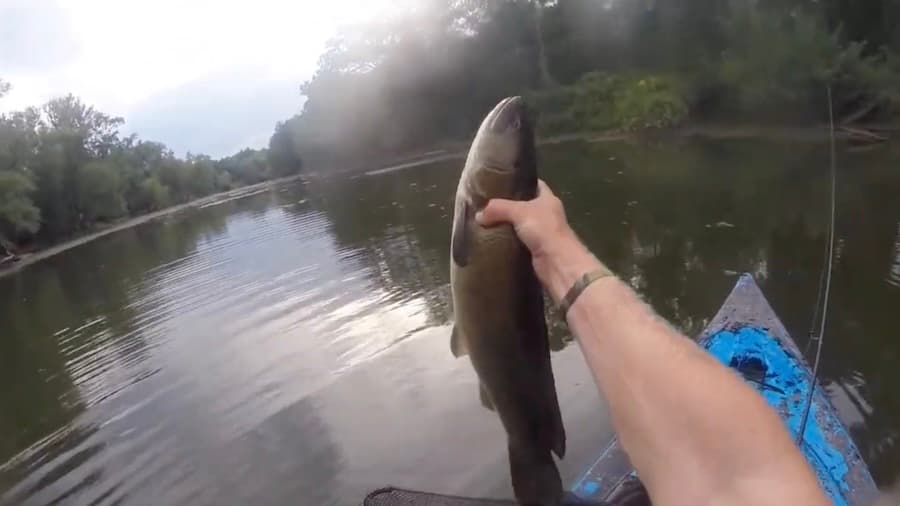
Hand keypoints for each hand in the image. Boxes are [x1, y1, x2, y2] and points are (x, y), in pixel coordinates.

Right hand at [476, 180, 598, 301]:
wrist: (556, 262)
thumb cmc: (543, 229)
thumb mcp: (519, 211)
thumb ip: (498, 208)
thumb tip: (478, 215)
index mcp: (548, 199)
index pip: (534, 184)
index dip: (519, 182)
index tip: (500, 183)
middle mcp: (547, 215)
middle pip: (525, 206)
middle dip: (507, 206)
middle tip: (487, 205)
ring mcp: (542, 234)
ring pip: (519, 226)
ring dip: (505, 226)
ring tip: (485, 222)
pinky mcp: (535, 251)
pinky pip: (517, 242)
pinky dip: (506, 242)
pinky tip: (492, 240)